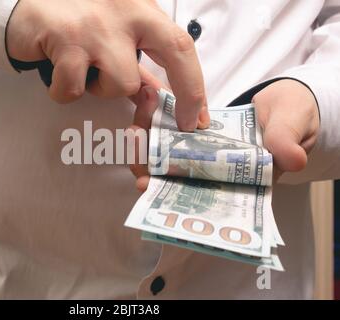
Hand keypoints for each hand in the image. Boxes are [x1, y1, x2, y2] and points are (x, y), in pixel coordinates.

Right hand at [6, 0, 209, 130]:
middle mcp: (125, 10)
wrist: (23, 5)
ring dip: (102, 90)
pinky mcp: (66, 39)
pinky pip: (76, 90)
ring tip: (84, 72)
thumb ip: (137, 60)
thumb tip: (161, 95)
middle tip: (182, 123)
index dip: (195, 84)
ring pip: (123, 83)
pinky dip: (66, 91)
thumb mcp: (113, 32)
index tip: (196, 116)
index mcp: (140, 8)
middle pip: (176, 51)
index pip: (181, 44)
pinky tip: (58, 72)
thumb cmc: (74, 20)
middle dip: (188, 93)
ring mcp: (96, 25)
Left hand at [129, 79, 319, 191]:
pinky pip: (166, 128)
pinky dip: (155, 114)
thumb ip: (287, 143)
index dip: (167, 196)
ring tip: (142, 106)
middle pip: (167, 176)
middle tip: (134, 136)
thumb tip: (292, 159)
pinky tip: (150, 95)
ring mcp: (197, 153)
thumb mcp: (293, 129)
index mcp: (228, 184)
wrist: (285, 106)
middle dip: (144, 160)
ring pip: (161, 152)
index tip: (145, 185)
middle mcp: (207, 173)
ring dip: (144, 133)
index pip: (192, 198)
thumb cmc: (293, 121)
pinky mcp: (190, 132)